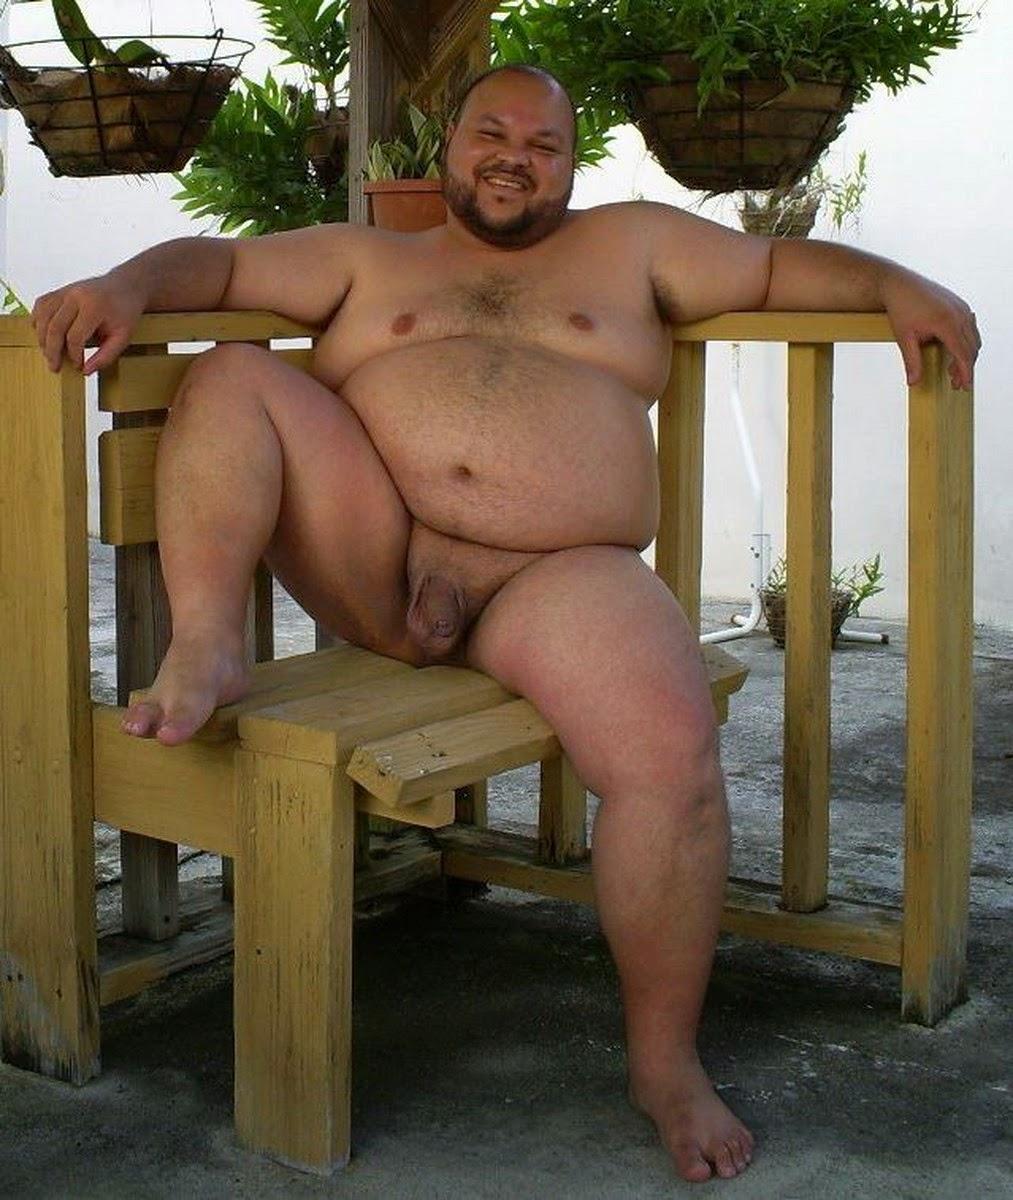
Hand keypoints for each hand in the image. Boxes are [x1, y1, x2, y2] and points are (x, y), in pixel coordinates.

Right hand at [30, 275, 144, 374]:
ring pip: (43, 316)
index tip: (78, 366)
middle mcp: (76, 296)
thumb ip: (106, 356)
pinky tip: (44, 334)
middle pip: (55, 328)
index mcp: (94, 307)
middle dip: (52, 351)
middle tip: (55, 367)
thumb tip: (85, 371)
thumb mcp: (123, 337)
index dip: (74, 355)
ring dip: (42, 338)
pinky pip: (41, 305)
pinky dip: (38, 321)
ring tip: (49, 354)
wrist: (125, 286)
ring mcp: (66, 290)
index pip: (75, 337)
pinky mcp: (60, 290)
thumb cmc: (125, 312)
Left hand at [881, 268, 980, 391]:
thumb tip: (914, 382)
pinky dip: (966, 342)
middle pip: (971, 348)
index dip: (965, 372)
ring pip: (973, 338)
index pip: (963, 353)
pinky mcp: (960, 305)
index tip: (965, 386)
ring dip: (966, 355)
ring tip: (952, 370)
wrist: (899, 284)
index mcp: (947, 322)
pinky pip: (970, 327)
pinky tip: (954, 351)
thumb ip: (912, 361)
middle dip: (965, 367)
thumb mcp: (904, 337)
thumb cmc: (901, 307)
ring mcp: (961, 308)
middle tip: (955, 384)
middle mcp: (959, 314)